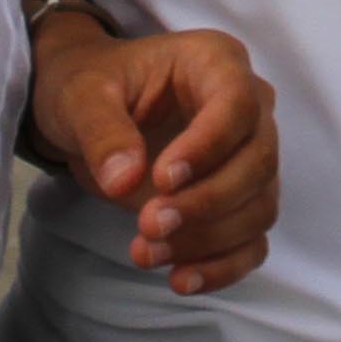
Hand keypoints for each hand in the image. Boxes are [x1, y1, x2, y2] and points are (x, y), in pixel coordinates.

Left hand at [27, 11, 279, 296]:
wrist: (86, 111)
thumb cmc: (88, 86)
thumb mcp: (81, 96)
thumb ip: (102, 131)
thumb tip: (125, 181)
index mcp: (215, 62)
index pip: (237, 103)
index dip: (208, 147)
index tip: (160, 180)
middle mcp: (246, 106)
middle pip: (259, 160)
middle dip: (207, 202)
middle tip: (147, 224)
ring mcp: (247, 156)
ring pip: (259, 205)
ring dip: (209, 240)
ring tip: (144, 251)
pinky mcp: (237, 200)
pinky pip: (252, 240)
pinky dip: (223, 267)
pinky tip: (179, 279)